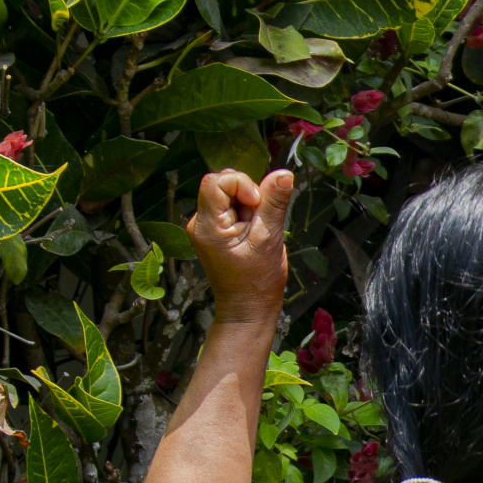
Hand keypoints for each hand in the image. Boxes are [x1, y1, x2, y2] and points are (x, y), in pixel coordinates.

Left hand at [186, 168, 293, 324]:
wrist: (248, 308)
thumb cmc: (258, 281)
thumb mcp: (270, 239)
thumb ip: (274, 203)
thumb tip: (284, 173)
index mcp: (207, 226)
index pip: (216, 181)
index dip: (242, 185)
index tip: (257, 206)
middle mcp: (199, 223)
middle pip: (222, 184)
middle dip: (247, 194)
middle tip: (259, 223)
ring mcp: (205, 227)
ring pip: (228, 195)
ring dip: (249, 205)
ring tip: (256, 231)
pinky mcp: (214, 231)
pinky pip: (230, 208)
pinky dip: (246, 214)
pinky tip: (253, 234)